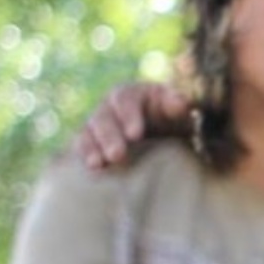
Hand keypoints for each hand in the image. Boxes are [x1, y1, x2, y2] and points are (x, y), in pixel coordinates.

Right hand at [74, 82, 193, 169]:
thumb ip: (178, 105)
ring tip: (98, 164)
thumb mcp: (178, 111)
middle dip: (109, 137)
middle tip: (117, 155)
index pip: (125, 99)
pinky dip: (85, 156)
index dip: (128, 116)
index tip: (135, 135)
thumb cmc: (172, 121)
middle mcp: (109, 107)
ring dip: (92, 148)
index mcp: (131, 94)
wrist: (164, 137)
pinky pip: (82, 147)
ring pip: (88, 132)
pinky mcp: (90, 142)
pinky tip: (92, 168)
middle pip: (104, 117)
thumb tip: (181, 104)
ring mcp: (97, 125)